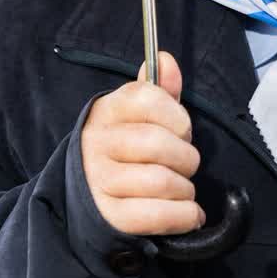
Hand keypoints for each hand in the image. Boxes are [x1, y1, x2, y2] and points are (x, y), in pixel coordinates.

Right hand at [80, 51, 204, 235]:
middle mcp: (98, 144)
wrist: (89, 195)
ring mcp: (100, 181)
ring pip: (162, 182)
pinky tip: (187, 213)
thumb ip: (159, 89)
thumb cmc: (127, 149)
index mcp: (107, 111)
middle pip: (159, 144)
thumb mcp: (139, 115)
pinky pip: (159, 215)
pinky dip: (184, 216)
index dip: (178, 117)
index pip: (149, 99)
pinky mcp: (109, 217)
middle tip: (185, 164)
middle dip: (187, 157)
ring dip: (186, 189)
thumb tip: (165, 59)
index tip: (181, 131)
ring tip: (182, 189)